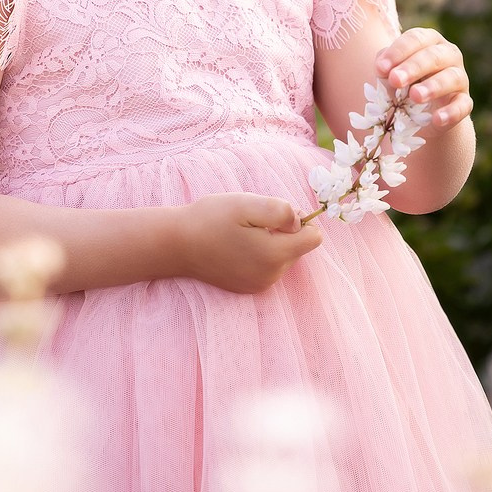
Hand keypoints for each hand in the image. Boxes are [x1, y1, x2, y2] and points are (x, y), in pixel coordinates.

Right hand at [175, 193, 325, 294]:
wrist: (177, 244)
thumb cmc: (210, 219)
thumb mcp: (246, 203)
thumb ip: (280, 211)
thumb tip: (299, 223)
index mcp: (276, 255)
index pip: (314, 237)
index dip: (299, 220)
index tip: (275, 214)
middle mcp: (272, 275)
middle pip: (298, 247)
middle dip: (283, 231)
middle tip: (252, 221)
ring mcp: (260, 284)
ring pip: (283, 256)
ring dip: (270, 242)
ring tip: (241, 233)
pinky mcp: (249, 287)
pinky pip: (268, 267)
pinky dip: (258, 254)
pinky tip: (235, 246)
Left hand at [374, 27, 471, 137]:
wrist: (420, 115)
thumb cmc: (402, 85)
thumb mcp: (390, 74)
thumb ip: (384, 67)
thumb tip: (382, 67)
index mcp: (428, 41)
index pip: (415, 39)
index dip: (398, 52)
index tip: (381, 68)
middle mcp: (448, 54)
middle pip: (433, 56)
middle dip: (413, 67)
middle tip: (396, 80)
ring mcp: (459, 77)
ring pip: (452, 77)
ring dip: (433, 86)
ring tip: (415, 96)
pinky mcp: (464, 101)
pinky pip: (463, 104)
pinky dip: (451, 112)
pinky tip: (436, 119)